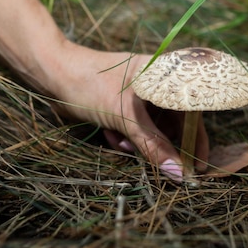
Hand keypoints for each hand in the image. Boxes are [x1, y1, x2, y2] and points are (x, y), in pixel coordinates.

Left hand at [46, 41, 209, 181]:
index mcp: (165, 74)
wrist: (50, 74)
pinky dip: (126, 138)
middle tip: (159, 167)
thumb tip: (178, 173)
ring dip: (139, 143)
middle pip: (174, 122)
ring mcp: (141, 95)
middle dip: (161, 144)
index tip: (196, 165)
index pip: (194, 108)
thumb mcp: (125, 117)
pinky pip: (136, 128)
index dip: (197, 137)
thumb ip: (152, 146)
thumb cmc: (90, 84)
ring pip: (153, 129)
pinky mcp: (125, 105)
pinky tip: (110, 137)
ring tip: (119, 144)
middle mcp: (157, 83)